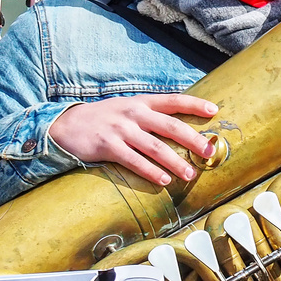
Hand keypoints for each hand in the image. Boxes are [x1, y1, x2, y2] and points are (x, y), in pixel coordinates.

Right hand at [49, 94, 218, 187]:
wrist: (66, 125)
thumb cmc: (105, 120)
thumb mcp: (128, 109)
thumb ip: (152, 115)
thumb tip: (183, 129)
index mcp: (141, 102)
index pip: (173, 100)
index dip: (194, 104)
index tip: (213, 110)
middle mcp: (133, 113)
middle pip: (170, 126)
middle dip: (193, 140)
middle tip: (209, 152)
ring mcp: (120, 129)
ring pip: (155, 147)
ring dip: (175, 162)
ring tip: (190, 174)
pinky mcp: (108, 146)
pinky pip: (134, 161)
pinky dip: (151, 171)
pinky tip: (164, 180)